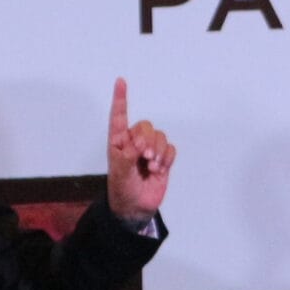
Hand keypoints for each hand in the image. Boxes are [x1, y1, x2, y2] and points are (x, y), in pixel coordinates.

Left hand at [106, 77, 174, 225]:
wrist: (136, 208)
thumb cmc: (122, 190)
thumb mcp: (119, 175)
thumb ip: (126, 157)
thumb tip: (138, 144)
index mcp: (118, 142)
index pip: (119, 117)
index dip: (120, 99)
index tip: (121, 82)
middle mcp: (134, 142)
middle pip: (145, 126)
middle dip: (147, 139)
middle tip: (144, 156)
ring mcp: (149, 150)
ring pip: (160, 136)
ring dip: (158, 151)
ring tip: (152, 167)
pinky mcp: (162, 159)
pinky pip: (170, 148)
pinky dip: (167, 158)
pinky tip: (160, 170)